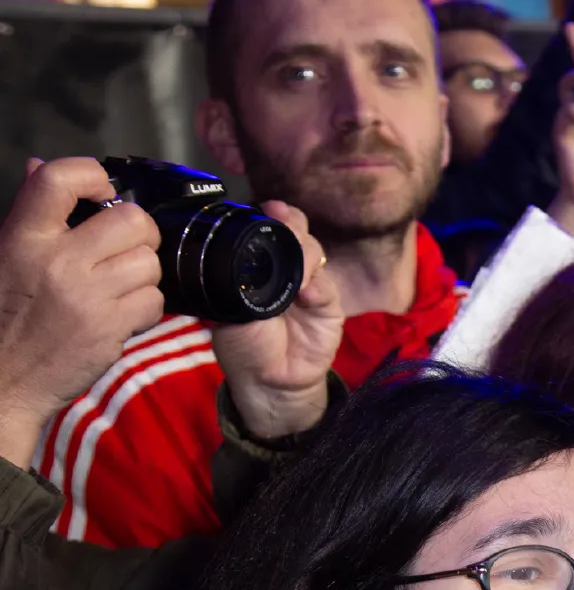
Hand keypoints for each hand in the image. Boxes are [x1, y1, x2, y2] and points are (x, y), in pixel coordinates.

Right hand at [0, 158, 163, 467]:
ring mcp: (85, 296)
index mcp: (22, 235)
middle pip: (131, 220)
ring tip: (120, 285)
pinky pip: (154, 302)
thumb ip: (28, 212)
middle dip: (139, 232)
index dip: (93, 174)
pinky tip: (123, 314)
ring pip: (149, 262)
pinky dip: (146, 308)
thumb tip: (39, 166)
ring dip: (144, 273)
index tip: (104, 191)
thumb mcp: (5, 253)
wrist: (3, 377)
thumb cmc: (4, 312)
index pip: (60, 178)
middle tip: (126, 247)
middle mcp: (55, 260)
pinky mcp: (108, 329)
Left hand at [208, 203, 341, 440]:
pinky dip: (317, 287)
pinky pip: (327, 290)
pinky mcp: (329, 309)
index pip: (274, 230)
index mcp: (262, 265)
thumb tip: (230, 252)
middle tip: (282, 222)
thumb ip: (233, 281)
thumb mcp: (227, 307)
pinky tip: (307, 291)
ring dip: (304, 252)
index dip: (275, 216)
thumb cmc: (244, 343)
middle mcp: (289, 270)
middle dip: (292, 225)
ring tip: (293, 262)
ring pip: (314, 255)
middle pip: (298, 235)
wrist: (266, 381)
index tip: (268, 208)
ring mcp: (311, 287)